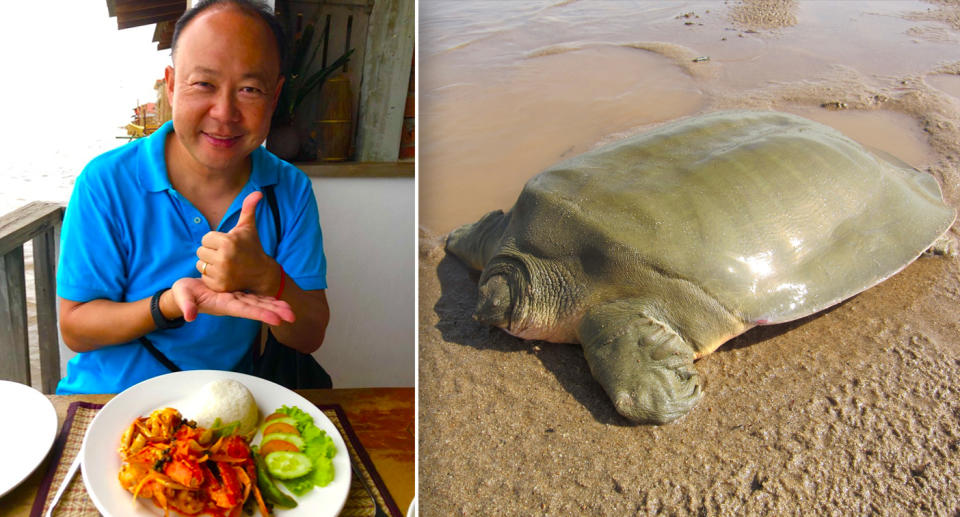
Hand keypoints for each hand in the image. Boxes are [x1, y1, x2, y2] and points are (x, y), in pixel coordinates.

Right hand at [168, 277, 294, 325]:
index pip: (246, 310)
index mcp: (223, 304)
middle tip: (292, 316)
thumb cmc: (182, 296)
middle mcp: (233, 304)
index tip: (277, 319)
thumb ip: (186, 306)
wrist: (184, 294)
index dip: (261, 314)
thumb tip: (189, 316)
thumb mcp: (182, 298)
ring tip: (291, 310)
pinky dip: (267, 299)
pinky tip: (279, 301)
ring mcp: (236, 299)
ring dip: (275, 306)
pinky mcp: (236, 293)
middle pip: (257, 308)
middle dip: (275, 312)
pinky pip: (254, 296)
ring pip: (259, 303)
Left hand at [196, 191, 278, 294]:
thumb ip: (249, 208)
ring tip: (224, 264)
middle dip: (211, 252)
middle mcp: (224, 258)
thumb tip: (258, 192)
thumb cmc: (252, 247)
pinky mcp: (219, 285)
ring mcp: (222, 273)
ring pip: (200, 264)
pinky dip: (211, 276)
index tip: (228, 245)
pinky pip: (203, 276)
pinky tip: (224, 274)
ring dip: (209, 264)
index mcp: (228, 242)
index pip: (205, 238)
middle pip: (200, 251)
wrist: (261, 273)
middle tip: (226, 255)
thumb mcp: (249, 227)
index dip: (215, 240)